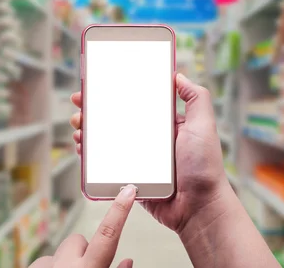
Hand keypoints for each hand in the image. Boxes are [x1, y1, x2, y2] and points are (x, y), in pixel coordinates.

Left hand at [29, 185, 136, 267]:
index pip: (108, 234)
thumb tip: (127, 261)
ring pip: (60, 251)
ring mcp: (46, 265)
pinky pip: (45, 261)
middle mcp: (65, 265)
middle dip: (83, 252)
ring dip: (65, 263)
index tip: (128, 191)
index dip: (119, 211)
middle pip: (78, 240)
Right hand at [69, 73, 230, 233]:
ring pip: (107, 142)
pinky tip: (82, 149)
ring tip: (78, 126)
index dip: (116, 93)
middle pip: (116, 120)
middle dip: (95, 111)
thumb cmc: (204, 167)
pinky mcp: (130, 178)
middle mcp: (150, 140)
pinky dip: (91, 157)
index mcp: (165, 125)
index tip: (98, 85)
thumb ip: (196, 98)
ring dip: (89, 132)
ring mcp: (139, 159)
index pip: (136, 103)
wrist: (199, 207)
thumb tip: (179, 75)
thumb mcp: (203, 125)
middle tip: (80, 105)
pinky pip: (106, 165)